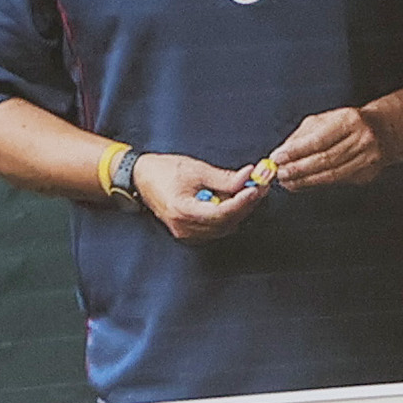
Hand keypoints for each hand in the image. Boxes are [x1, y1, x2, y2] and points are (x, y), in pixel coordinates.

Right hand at [133, 150, 269, 241]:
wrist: (141, 178)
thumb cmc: (163, 170)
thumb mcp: (195, 170)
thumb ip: (223, 178)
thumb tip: (248, 178)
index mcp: (183, 211)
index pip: (222, 212)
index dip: (243, 201)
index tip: (257, 187)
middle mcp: (184, 227)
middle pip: (227, 222)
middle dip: (246, 204)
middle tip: (261, 185)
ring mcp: (186, 232)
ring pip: (224, 227)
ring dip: (240, 209)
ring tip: (250, 189)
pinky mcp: (189, 231)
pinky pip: (216, 227)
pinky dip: (228, 215)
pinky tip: (234, 199)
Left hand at [260, 103, 391, 192]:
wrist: (383, 131)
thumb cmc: (348, 123)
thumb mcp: (325, 120)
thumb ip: (302, 136)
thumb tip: (281, 154)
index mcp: (350, 120)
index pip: (318, 140)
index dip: (296, 151)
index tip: (277, 158)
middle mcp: (362, 139)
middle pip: (325, 160)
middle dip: (298, 169)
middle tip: (279, 173)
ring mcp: (368, 159)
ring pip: (331, 175)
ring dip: (304, 180)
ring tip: (287, 181)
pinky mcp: (367, 174)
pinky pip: (337, 182)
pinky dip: (317, 184)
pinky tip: (303, 183)